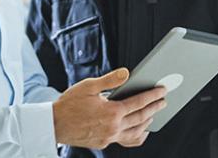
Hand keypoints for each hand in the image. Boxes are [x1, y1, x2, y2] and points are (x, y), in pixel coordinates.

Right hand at [52, 68, 166, 148]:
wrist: (53, 124)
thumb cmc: (69, 104)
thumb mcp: (88, 86)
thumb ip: (110, 80)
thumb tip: (127, 73)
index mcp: (111, 112)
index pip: (138, 103)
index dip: (153, 96)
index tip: (162, 91)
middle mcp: (113, 127)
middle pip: (141, 117)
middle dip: (155, 108)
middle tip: (164, 101)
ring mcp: (109, 137)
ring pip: (135, 132)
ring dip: (147, 122)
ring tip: (154, 114)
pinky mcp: (103, 143)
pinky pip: (125, 141)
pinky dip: (136, 136)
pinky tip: (140, 131)